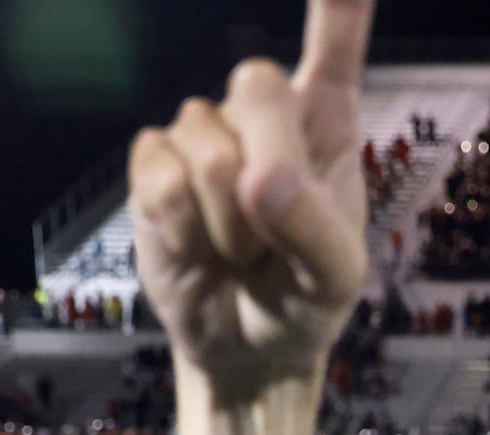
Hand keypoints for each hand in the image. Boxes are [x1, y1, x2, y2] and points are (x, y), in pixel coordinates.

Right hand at [129, 0, 373, 434]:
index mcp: (327, 125)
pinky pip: (159, 174)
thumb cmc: (302, 302)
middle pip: (258, 83)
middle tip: (274, 232)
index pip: (335, 48)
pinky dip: (181, 227)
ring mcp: (205, 131)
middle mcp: (266, 113)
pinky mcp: (153, 161)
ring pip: (207, 144)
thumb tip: (260, 177)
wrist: (243, 346)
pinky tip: (196, 245)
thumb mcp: (334, 280)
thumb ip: (314, 227)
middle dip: (268, 166)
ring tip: (239, 251)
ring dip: (225, 221)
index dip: (337, 8)